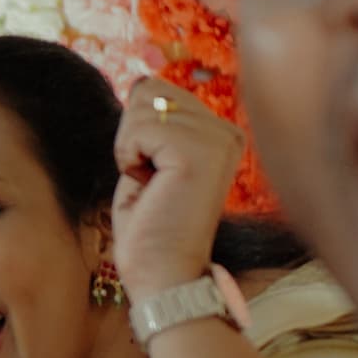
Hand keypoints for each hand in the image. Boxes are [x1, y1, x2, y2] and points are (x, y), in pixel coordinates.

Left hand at [109, 74, 243, 299]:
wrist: (164, 277)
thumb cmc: (151, 227)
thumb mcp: (151, 161)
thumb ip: (153, 120)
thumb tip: (141, 80)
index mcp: (221, 131)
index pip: (158, 90)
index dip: (138, 132)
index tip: (156, 174)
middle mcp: (228, 130)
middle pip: (149, 91)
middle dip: (133, 136)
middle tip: (152, 181)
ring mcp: (217, 139)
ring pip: (141, 108)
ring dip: (131, 149)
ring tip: (153, 186)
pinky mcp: (198, 153)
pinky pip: (138, 130)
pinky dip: (129, 159)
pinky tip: (152, 187)